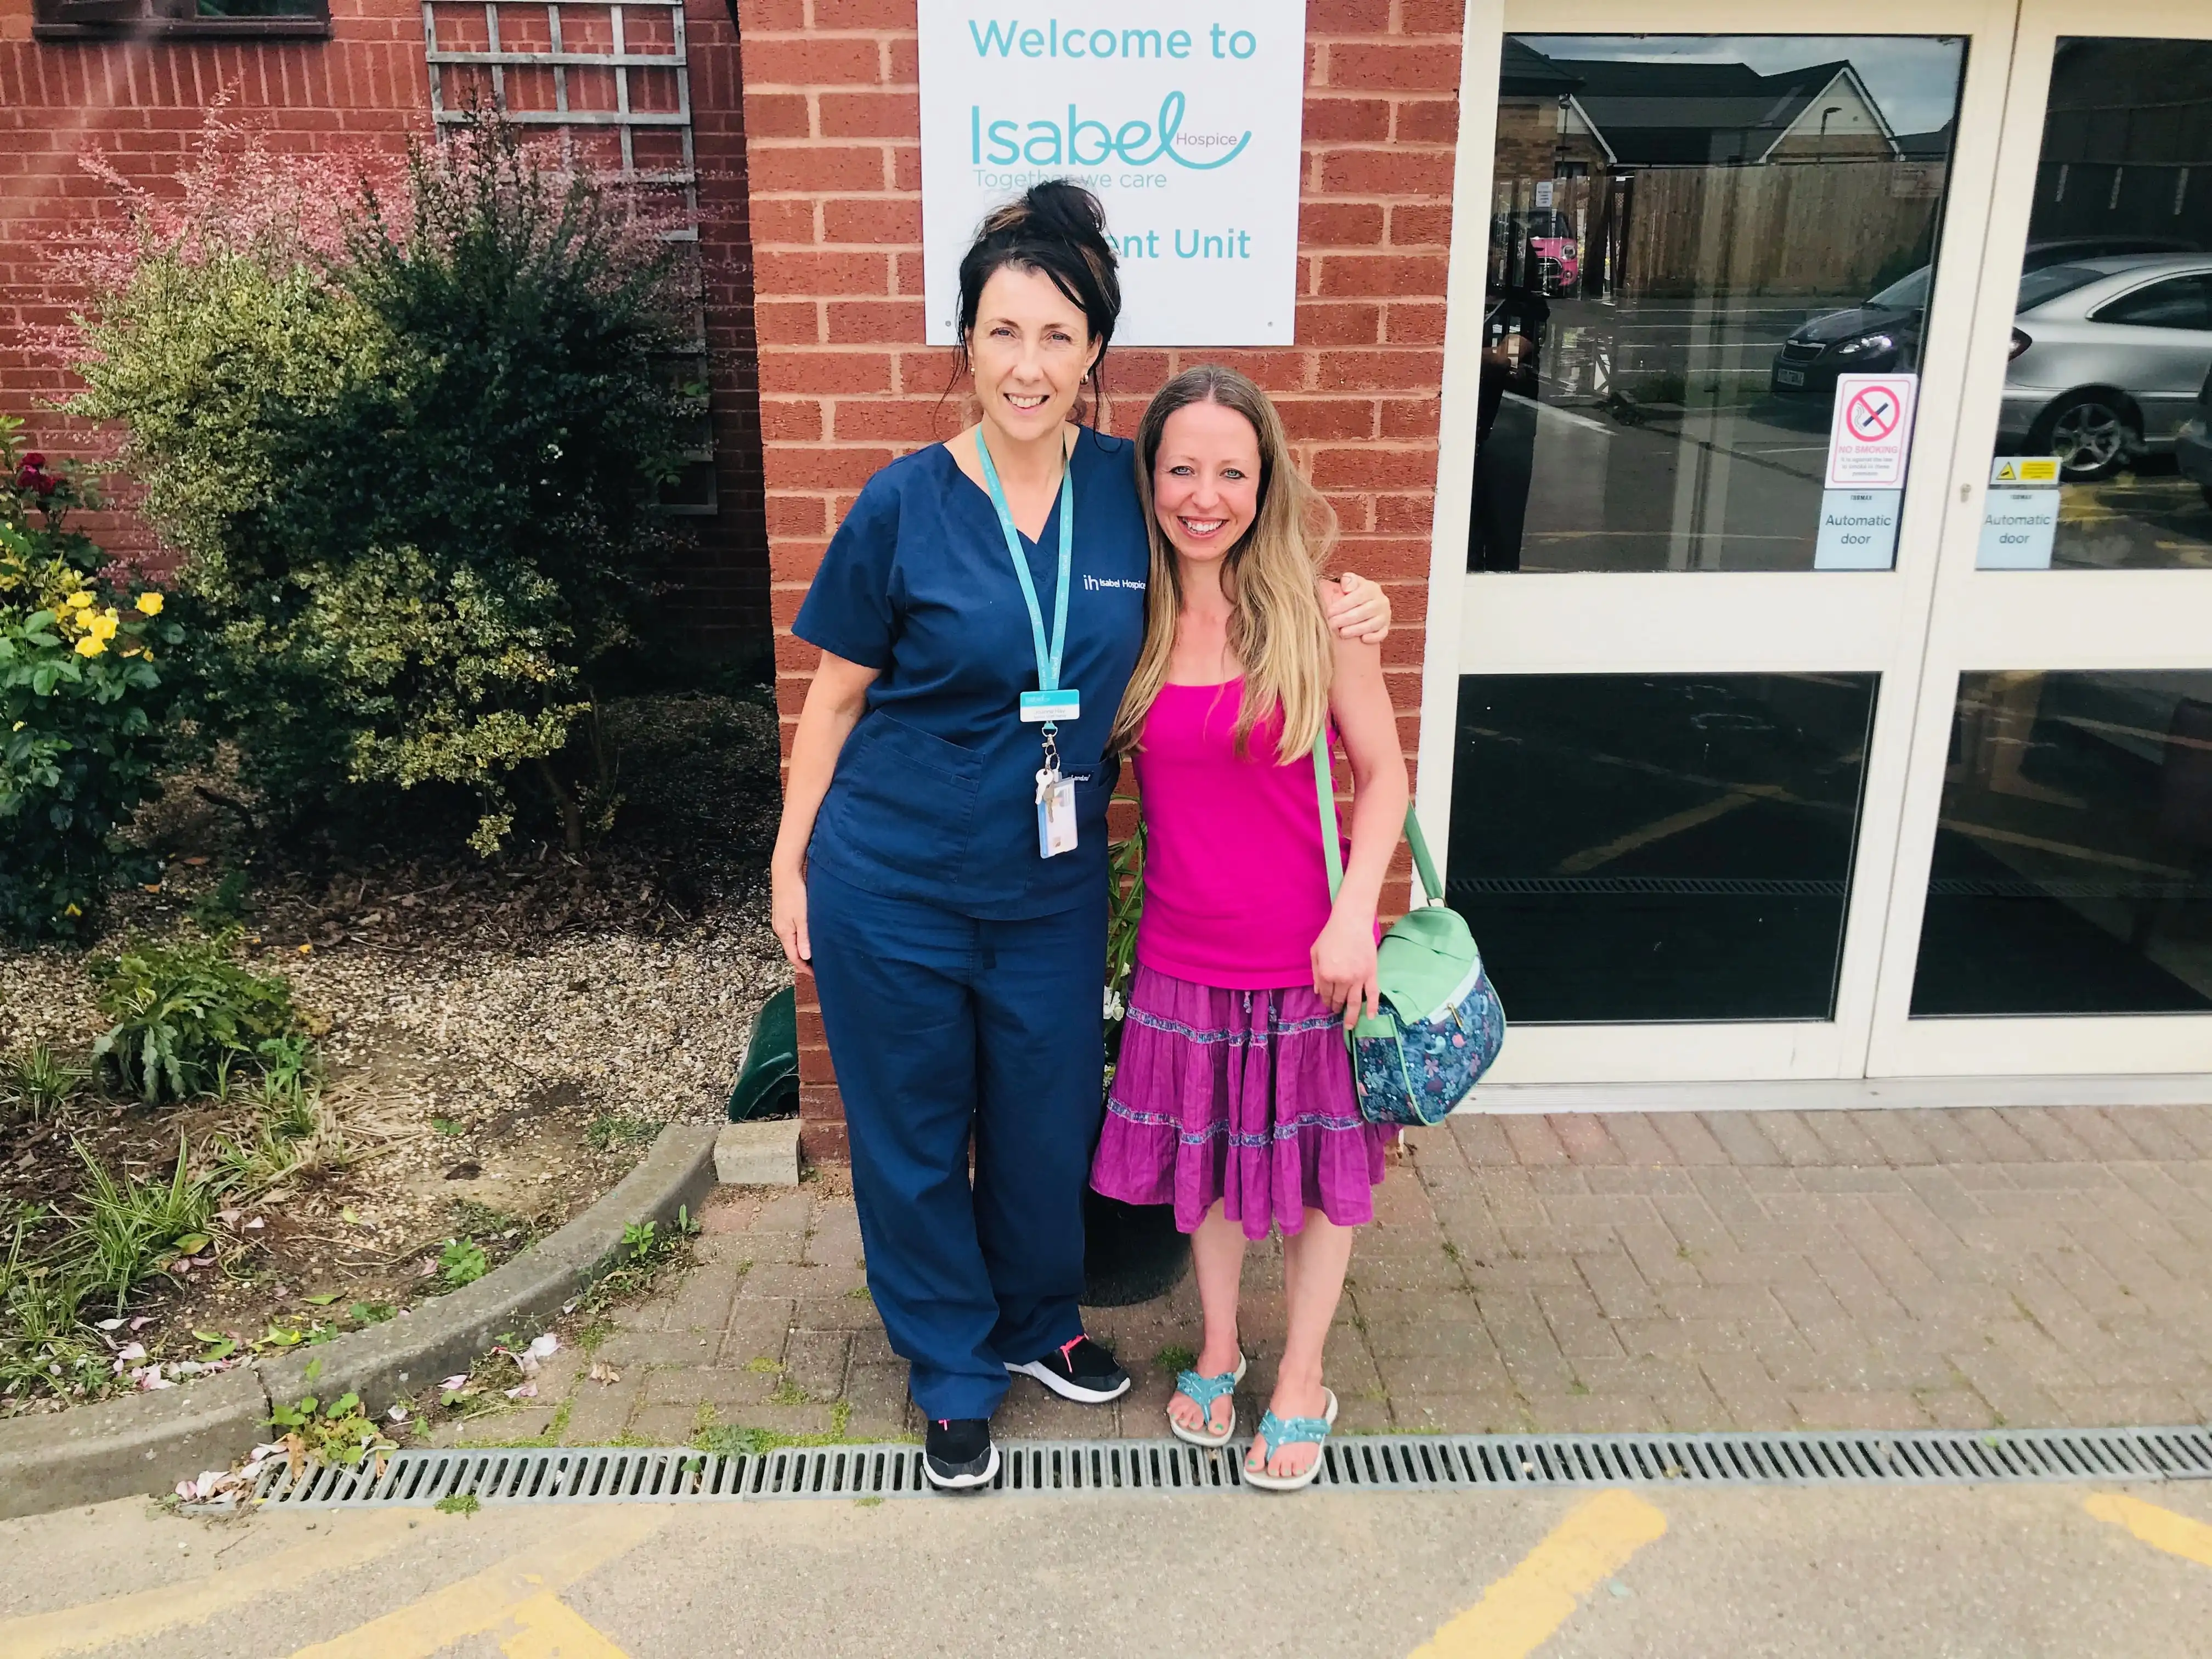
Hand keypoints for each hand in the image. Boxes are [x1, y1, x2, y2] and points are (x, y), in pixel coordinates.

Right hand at [771, 859, 810, 969]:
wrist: (786, 872)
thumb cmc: (794, 893)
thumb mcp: (802, 918)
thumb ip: (804, 938)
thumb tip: (805, 957)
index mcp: (784, 932)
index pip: (793, 957)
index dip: (804, 968)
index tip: (815, 975)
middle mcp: (780, 928)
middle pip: (792, 950)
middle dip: (804, 960)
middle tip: (818, 966)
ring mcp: (781, 921)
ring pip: (792, 940)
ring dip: (803, 948)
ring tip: (816, 953)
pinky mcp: (784, 913)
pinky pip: (792, 931)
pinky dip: (800, 937)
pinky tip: (809, 935)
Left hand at [1311, 911, 1379, 1030]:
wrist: (1351, 922)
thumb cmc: (1331, 935)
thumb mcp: (1315, 952)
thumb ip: (1315, 974)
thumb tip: (1318, 992)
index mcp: (1326, 974)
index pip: (1326, 994)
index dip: (1327, 1000)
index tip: (1328, 1003)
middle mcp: (1342, 979)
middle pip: (1339, 999)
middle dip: (1337, 1007)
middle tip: (1337, 1011)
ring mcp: (1358, 978)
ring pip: (1354, 1002)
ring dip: (1351, 1016)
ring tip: (1349, 1025)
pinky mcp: (1371, 974)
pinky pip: (1372, 994)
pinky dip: (1372, 1007)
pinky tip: (1371, 1017)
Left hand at [1322, 573, 1390, 644]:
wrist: (1368, 603)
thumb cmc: (1355, 593)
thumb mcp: (1352, 583)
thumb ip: (1348, 580)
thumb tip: (1347, 588)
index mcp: (1372, 588)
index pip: (1358, 596)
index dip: (1343, 605)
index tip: (1330, 612)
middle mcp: (1381, 601)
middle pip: (1365, 611)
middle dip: (1346, 618)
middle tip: (1332, 624)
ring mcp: (1385, 615)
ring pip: (1373, 624)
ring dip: (1357, 629)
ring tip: (1342, 633)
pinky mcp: (1385, 627)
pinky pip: (1382, 633)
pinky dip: (1374, 637)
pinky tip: (1363, 639)